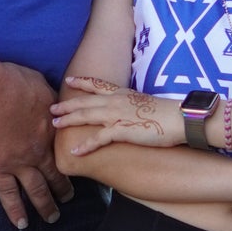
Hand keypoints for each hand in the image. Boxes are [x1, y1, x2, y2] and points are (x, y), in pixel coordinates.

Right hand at [0, 62, 73, 229]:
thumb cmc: (12, 82)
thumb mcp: (40, 84)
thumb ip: (48, 96)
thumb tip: (52, 99)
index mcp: (50, 130)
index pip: (66, 148)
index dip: (72, 158)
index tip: (78, 164)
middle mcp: (39, 151)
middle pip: (56, 174)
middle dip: (64, 187)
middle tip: (70, 198)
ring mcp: (19, 164)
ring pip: (36, 190)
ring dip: (46, 205)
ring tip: (52, 217)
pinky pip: (8, 195)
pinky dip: (15, 211)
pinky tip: (21, 225)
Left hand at [51, 75, 180, 153]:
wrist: (179, 118)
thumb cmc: (167, 114)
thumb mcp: (145, 104)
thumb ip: (133, 106)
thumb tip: (129, 112)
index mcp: (123, 93)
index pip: (98, 85)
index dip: (82, 82)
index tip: (69, 80)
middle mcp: (116, 100)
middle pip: (85, 100)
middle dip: (67, 104)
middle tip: (52, 108)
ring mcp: (117, 114)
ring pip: (86, 115)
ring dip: (69, 120)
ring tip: (55, 124)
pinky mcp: (121, 129)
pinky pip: (98, 138)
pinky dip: (85, 145)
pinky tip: (74, 150)